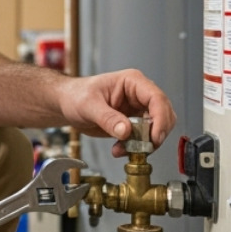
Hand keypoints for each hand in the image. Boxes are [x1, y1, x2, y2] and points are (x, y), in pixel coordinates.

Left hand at [58, 68, 175, 156]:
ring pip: (157, 128)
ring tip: (124, 149)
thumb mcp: (88, 105)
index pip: (156, 98)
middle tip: (144, 148)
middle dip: (156, 133)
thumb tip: (126, 131)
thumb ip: (107, 118)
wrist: (67, 105)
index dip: (160, 118)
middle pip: (163, 114)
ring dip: (145, 143)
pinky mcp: (134, 124)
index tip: (154, 137)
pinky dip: (137, 147)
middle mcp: (139, 95)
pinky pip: (144, 138)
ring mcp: (138, 110)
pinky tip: (120, 150)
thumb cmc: (75, 95)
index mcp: (132, 82)